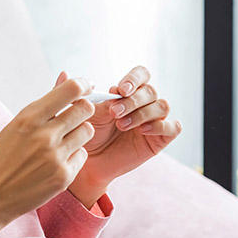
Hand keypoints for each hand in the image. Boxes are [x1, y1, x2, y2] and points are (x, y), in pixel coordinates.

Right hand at [0, 76, 96, 227]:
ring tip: (62, 142)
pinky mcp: (63, 176)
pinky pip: (82, 156)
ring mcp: (55, 157)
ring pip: (87, 132)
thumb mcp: (15, 126)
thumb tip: (66, 78)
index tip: (85, 87)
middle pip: (85, 109)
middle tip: (75, 116)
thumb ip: (43, 107)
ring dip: (79, 133)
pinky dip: (73, 157)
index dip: (82, 85)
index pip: (70, 90)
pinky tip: (56, 162)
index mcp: (28, 118)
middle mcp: (44, 135)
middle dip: (83, 110)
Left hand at [59, 66, 182, 207]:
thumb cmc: (86, 135)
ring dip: (143, 113)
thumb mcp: (79, 113)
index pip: (141, 74)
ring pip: (162, 106)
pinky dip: (161, 126)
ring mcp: (154, 120)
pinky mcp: (160, 139)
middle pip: (150, 91)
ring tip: (122, 125)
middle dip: (132, 100)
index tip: (120, 89)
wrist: (90, 164)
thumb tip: (64, 73)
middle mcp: (144, 103)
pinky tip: (143, 131)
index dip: (134, 78)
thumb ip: (73, 95)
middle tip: (114, 113)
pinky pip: (173, 127)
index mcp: (128, 92)